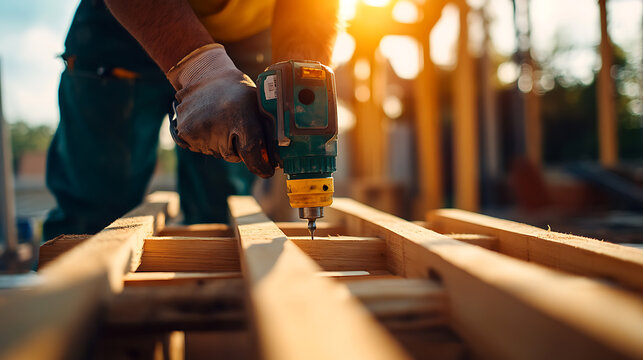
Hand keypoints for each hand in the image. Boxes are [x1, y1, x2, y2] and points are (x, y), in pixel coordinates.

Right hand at [167, 44, 274, 177]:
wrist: (206, 75)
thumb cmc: (239, 93)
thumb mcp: (258, 105)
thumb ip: (268, 131)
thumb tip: (279, 159)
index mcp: (240, 115)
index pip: (251, 151)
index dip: (260, 165)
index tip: (267, 171)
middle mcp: (217, 124)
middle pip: (233, 155)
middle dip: (240, 149)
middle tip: (237, 127)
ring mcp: (198, 129)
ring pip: (217, 153)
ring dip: (222, 144)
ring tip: (221, 120)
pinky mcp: (184, 133)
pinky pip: (201, 148)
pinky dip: (206, 141)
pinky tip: (209, 123)